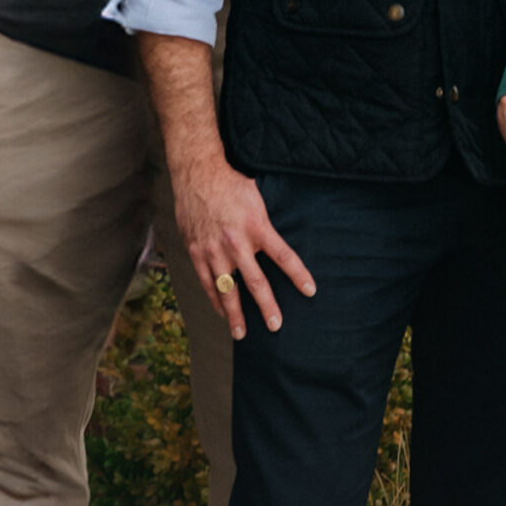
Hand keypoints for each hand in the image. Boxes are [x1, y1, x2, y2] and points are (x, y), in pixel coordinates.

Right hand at [170, 155, 314, 338]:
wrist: (197, 172)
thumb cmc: (231, 183)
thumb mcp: (257, 199)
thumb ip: (265, 224)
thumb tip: (277, 242)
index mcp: (256, 226)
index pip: (284, 256)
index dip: (298, 275)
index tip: (310, 291)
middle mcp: (236, 241)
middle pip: (255, 281)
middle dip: (267, 307)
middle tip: (276, 326)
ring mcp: (214, 248)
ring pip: (226, 288)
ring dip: (235, 314)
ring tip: (241, 333)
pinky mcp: (196, 250)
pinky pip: (206, 281)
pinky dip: (214, 298)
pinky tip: (220, 312)